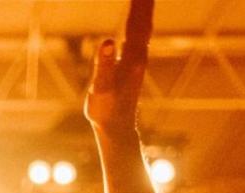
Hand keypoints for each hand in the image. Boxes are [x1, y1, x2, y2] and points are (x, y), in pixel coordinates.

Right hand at [85, 0, 152, 133]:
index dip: (139, 2)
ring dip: (141, 8)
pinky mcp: (131, 63)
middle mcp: (139, 55)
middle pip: (143, 20)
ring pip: (142, 26)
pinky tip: (134, 20)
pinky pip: (136, 35)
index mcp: (133, 57)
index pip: (137, 22)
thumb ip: (104, 65)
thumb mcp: (101, 89)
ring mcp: (136, 58)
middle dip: (143, 1)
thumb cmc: (107, 111)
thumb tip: (108, 42)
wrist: (117, 128)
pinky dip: (136, 21)